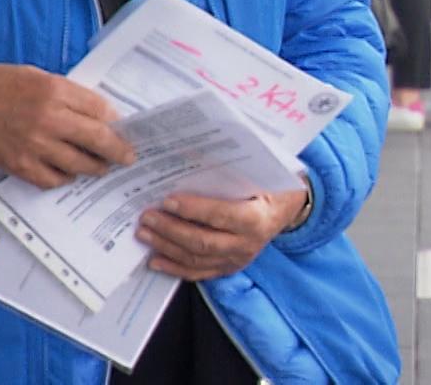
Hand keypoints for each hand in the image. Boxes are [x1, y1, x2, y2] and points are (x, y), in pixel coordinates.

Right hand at [0, 63, 135, 188]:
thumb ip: (66, 92)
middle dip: (119, 150)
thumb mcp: (35, 75)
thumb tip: (98, 112)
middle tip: (129, 156)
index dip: (116, 120)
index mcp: (54, 90)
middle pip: (98, 140)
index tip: (124, 127)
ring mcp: (34, 146)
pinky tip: (69, 171)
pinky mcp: (20, 166)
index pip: (100, 109)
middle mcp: (48, 119)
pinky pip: (54, 179)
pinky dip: (66, 177)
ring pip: (80, 164)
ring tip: (103, 166)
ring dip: (96, 167)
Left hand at [136, 182, 310, 281]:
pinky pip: (199, 272)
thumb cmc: (269, 187)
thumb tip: (190, 158)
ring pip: (196, 258)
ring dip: (166, 247)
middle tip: (147, 217)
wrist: (286, 210)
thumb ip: (231, 172)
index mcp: (256, 218)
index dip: (193, 209)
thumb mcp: (258, 174)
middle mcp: (247, 244)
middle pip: (203, 241)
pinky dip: (175, 267)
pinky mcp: (229, 268)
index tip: (167, 201)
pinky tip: (155, 260)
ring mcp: (237, 259)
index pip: (220, 215)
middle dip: (170, 230)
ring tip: (144, 234)